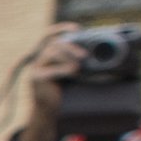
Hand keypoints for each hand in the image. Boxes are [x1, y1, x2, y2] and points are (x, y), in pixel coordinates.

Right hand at [18, 23, 82, 140]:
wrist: (52, 112)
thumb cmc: (66, 93)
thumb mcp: (75, 75)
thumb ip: (82, 64)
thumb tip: (104, 58)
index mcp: (49, 55)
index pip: (51, 35)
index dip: (62, 29)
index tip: (78, 28)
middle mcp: (41, 59)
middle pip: (55, 43)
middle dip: (71, 46)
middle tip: (85, 55)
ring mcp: (37, 68)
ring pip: (51, 52)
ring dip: (68, 56)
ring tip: (79, 65)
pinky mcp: (36, 78)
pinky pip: (50, 70)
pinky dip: (63, 69)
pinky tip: (73, 71)